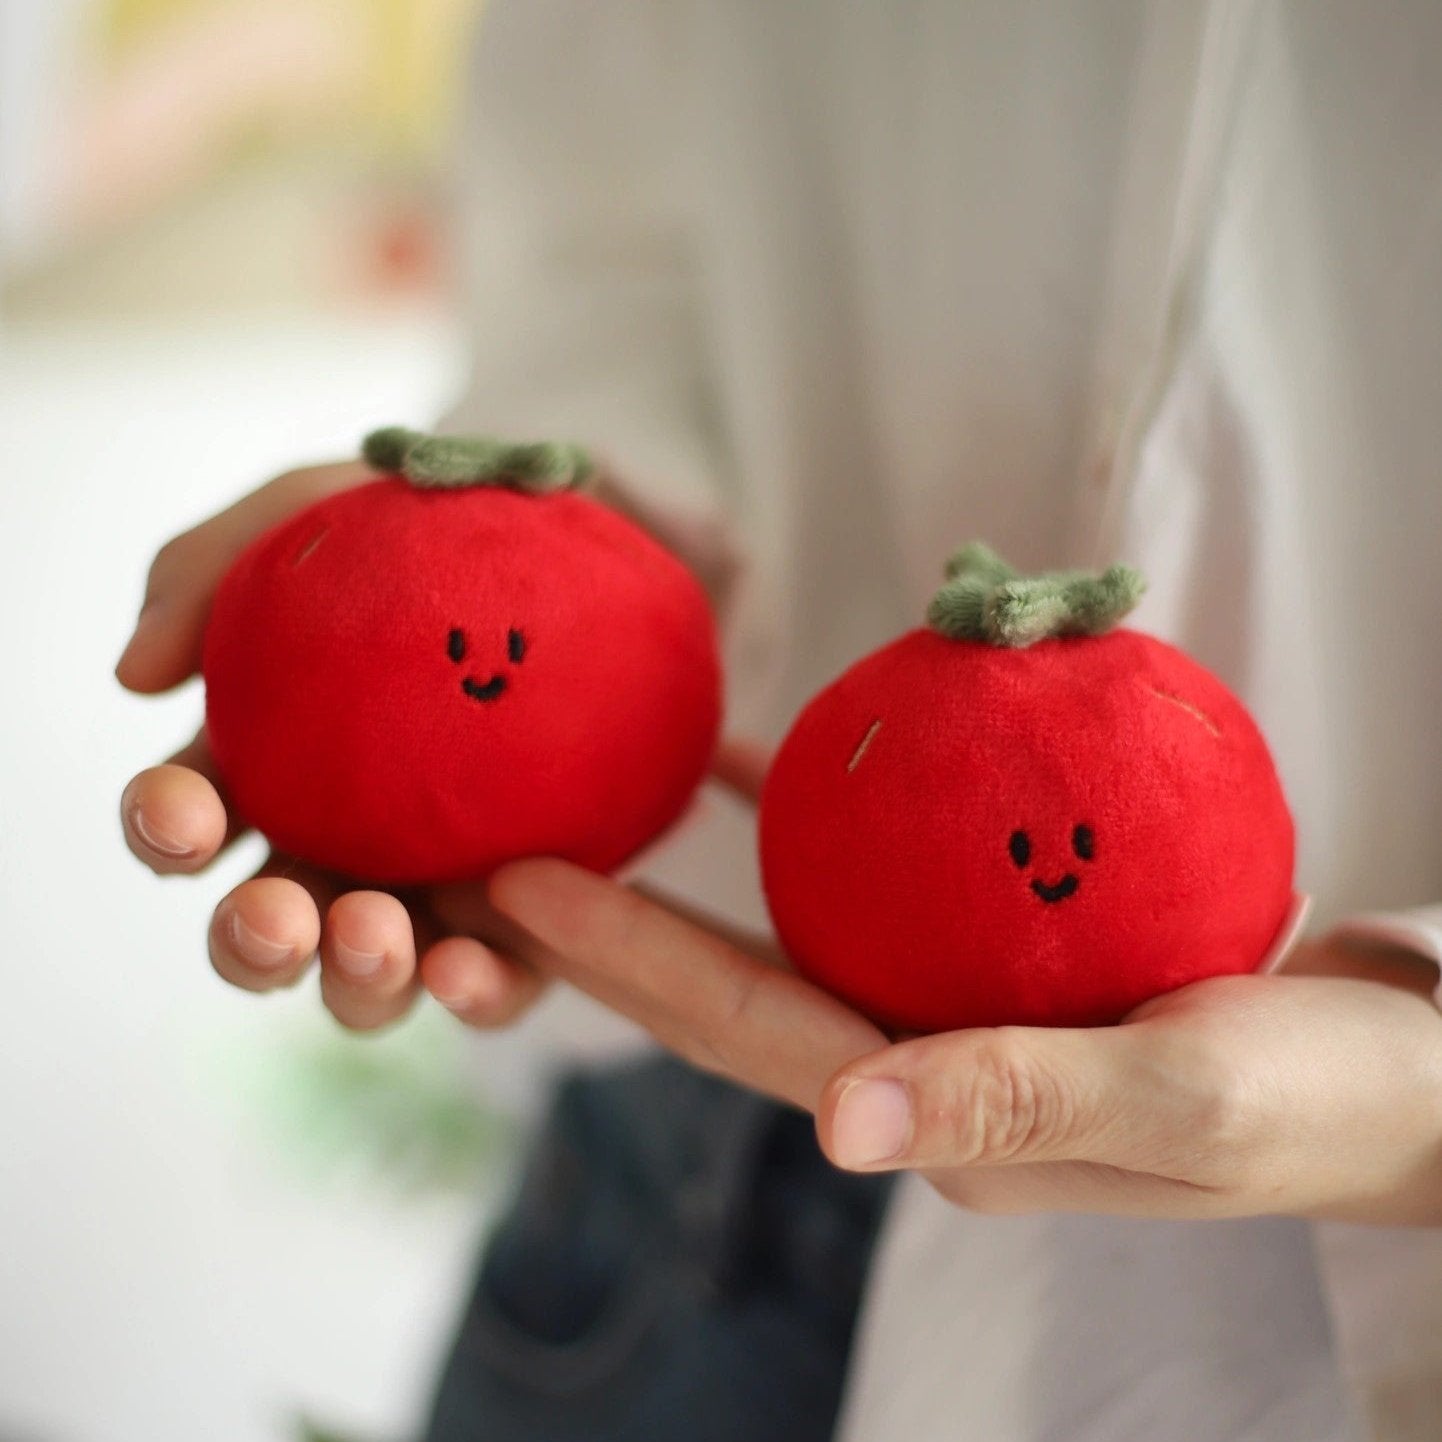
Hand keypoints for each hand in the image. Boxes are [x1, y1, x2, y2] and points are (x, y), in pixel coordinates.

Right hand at [117, 460, 546, 1032]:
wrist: (586, 542)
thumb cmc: (428, 527)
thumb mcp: (314, 510)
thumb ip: (208, 570)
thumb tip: (136, 675)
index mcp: (271, 765)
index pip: (192, 815)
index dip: (166, 827)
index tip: (182, 813)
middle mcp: (340, 844)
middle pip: (267, 929)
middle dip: (252, 943)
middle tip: (278, 917)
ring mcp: (432, 887)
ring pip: (366, 976)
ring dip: (354, 976)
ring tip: (376, 934)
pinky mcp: (528, 914)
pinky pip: (493, 980)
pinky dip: (472, 991)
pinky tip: (464, 968)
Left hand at [434, 769, 1441, 1221]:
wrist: (1395, 1075)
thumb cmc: (1306, 1100)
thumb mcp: (1185, 1097)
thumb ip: (1021, 1099)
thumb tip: (844, 1129)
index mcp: (927, 1115)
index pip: (739, 1033)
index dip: (622, 964)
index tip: (518, 885)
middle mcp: (908, 1063)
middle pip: (725, 985)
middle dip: (606, 925)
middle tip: (497, 835)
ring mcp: (941, 1006)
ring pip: (781, 929)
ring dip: (685, 872)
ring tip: (594, 789)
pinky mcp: (984, 953)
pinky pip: (873, 872)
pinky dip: (817, 813)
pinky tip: (766, 749)